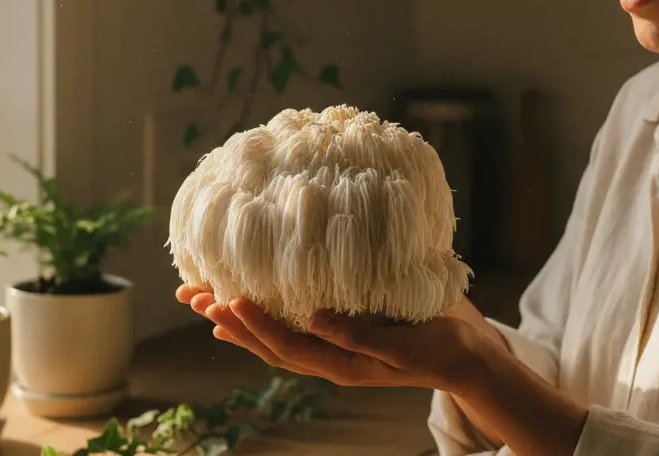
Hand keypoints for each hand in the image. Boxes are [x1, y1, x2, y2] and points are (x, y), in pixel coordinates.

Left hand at [176, 285, 489, 394]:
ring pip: (275, 335)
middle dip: (229, 320)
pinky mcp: (343, 329)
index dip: (255, 326)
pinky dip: (266, 316)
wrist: (467, 356)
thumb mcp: (405, 344)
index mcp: (343, 364)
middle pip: (268, 343)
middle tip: (191, 295)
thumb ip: (361, 334)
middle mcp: (331, 358)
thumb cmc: (441, 348)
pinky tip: (249, 303)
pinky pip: (294, 327)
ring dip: (238, 318)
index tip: (226, 300)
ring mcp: (335, 346)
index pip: (287, 346)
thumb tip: (315, 317)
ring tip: (203, 297)